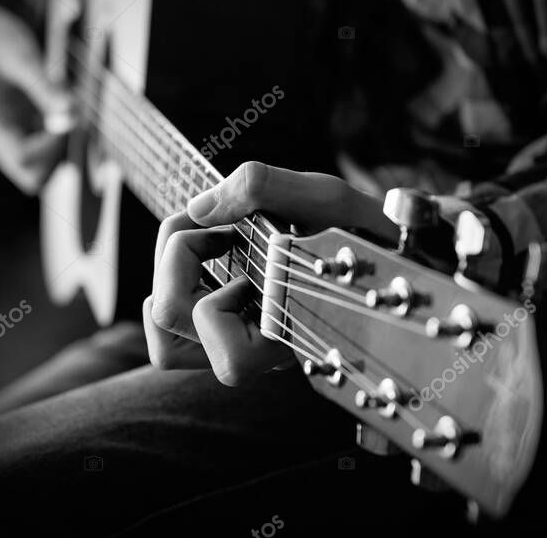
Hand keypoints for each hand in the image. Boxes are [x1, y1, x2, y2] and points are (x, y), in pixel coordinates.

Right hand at [0, 4, 73, 194]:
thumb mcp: (20, 56)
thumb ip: (44, 86)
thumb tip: (70, 112)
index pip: (22, 158)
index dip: (50, 145)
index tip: (65, 118)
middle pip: (31, 175)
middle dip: (55, 154)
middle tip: (69, 120)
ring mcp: (10, 133)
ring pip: (40, 167)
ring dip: (59, 147)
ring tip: (66, 111)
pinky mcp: (22, 126)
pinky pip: (45, 149)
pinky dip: (59, 137)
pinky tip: (62, 108)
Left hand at [144, 161, 398, 385]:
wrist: (384, 247)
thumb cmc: (363, 231)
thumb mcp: (326, 197)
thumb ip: (262, 188)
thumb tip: (198, 208)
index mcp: (290, 338)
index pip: (230, 358)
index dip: (218, 300)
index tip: (242, 244)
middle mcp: (258, 351)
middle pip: (171, 341)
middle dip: (174, 265)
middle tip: (215, 229)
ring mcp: (235, 339)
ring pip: (162, 344)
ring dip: (164, 281)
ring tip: (197, 242)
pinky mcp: (220, 323)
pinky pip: (166, 327)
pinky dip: (167, 282)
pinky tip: (199, 250)